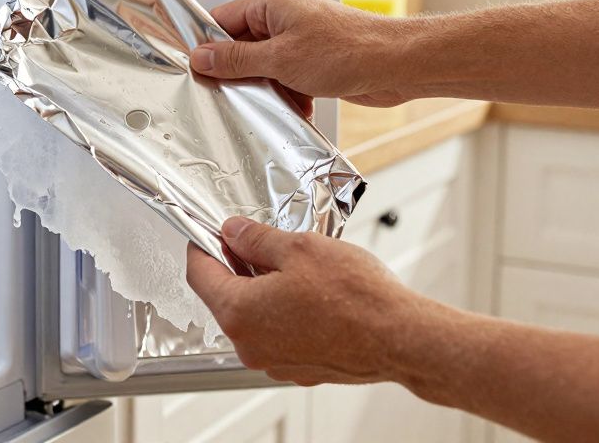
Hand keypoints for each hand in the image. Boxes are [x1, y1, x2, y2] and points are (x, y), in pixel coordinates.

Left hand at [185, 216, 445, 386]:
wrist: (399, 337)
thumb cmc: (355, 298)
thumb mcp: (298, 247)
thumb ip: (256, 238)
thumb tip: (233, 231)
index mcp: (239, 313)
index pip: (199, 275)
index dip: (203, 246)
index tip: (213, 232)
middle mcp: (249, 345)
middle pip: (225, 297)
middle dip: (237, 266)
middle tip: (260, 241)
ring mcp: (273, 361)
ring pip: (253, 316)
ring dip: (263, 288)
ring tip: (295, 265)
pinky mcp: (298, 367)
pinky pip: (278, 333)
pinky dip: (284, 311)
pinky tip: (310, 293)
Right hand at [190, 0, 420, 109]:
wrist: (396, 65)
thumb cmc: (349, 50)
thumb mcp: (280, 59)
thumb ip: (237, 59)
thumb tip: (203, 57)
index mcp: (272, 3)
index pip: (222, 20)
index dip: (207, 46)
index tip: (196, 71)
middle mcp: (285, 17)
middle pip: (242, 46)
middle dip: (239, 74)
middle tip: (230, 95)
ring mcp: (301, 39)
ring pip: (265, 67)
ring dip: (266, 89)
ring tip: (271, 103)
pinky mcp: (315, 60)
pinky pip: (286, 79)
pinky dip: (287, 95)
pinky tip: (295, 108)